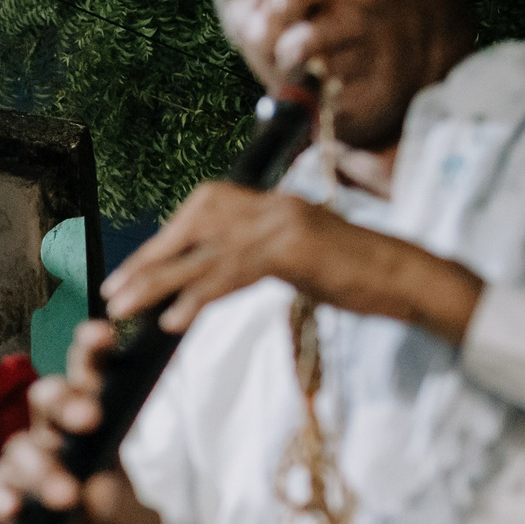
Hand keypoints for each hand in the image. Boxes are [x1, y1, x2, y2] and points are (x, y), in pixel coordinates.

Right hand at [0, 320, 164, 523]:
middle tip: (90, 418)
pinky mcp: (6, 503)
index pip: (90, 377)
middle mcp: (58, 440)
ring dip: (41, 466)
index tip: (100, 335)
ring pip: (20, 446)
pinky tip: (13, 512)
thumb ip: (125, 509)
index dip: (91, 352)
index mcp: (97, 429)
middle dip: (64, 401)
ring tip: (65, 496)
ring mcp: (28, 471)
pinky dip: (1, 497)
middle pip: (46, 400)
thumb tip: (99, 486)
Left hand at [105, 181, 481, 342]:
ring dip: (159, 282)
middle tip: (112, 291)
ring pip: (205, 253)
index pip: (203, 211)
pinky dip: (199, 297)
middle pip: (194, 227)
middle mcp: (273, 205)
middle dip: (150, 260)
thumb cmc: (361, 275)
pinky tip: (173, 320)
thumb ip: (260, 256)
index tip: (132, 270)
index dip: (165, 241)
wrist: (412, 278)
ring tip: (124, 308)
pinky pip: (234, 275)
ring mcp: (284, 224)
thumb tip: (219, 271)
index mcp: (271, 203)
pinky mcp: (295, 251)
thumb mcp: (302, 259)